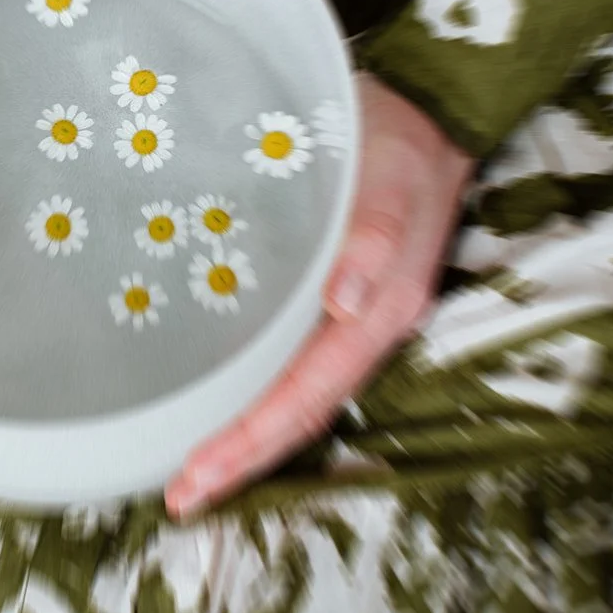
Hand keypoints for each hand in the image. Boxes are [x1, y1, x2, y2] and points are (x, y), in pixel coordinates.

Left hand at [166, 73, 472, 517]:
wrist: (432, 114)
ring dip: (248, 437)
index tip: (199, 476)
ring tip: (193, 469)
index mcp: (381, 310)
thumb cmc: (402, 139)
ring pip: (299, 396)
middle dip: (242, 459)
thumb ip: (372, 233)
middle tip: (180, 498)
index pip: (309, 395)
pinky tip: (224, 399)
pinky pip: (296, 363)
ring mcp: (355, 317)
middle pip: (302, 413)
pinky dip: (259, 395)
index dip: (254, 441)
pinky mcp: (340, 299)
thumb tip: (345, 303)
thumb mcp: (389, 173)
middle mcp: (367, 327)